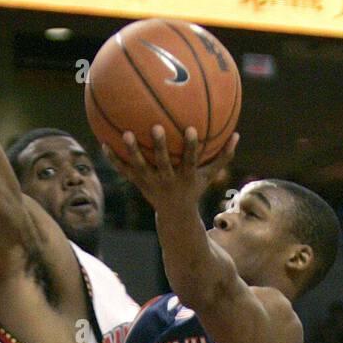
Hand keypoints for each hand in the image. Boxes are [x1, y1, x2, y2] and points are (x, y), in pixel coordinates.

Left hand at [102, 125, 238, 210]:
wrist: (174, 215)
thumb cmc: (193, 189)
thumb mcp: (209, 176)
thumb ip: (223, 157)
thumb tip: (238, 135)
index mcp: (185, 177)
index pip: (190, 161)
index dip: (190, 147)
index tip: (191, 130)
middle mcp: (167, 180)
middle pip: (163, 163)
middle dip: (160, 147)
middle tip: (156, 127)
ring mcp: (151, 182)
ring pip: (140, 166)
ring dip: (133, 151)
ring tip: (126, 133)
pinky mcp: (138, 183)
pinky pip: (124, 170)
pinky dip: (114, 159)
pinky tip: (104, 142)